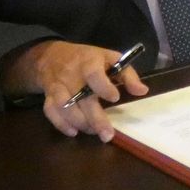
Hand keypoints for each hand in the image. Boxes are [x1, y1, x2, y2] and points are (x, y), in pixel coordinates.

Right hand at [1, 40, 147, 141]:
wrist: (52, 55)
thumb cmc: (88, 58)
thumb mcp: (110, 58)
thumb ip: (127, 74)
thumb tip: (142, 91)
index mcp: (89, 61)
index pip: (93, 73)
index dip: (103, 86)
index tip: (115, 98)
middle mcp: (71, 74)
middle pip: (81, 98)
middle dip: (95, 118)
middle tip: (107, 135)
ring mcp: (57, 85)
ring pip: (64, 107)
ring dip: (79, 123)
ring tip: (94, 132)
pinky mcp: (47, 95)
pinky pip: (50, 111)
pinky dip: (60, 124)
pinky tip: (74, 132)